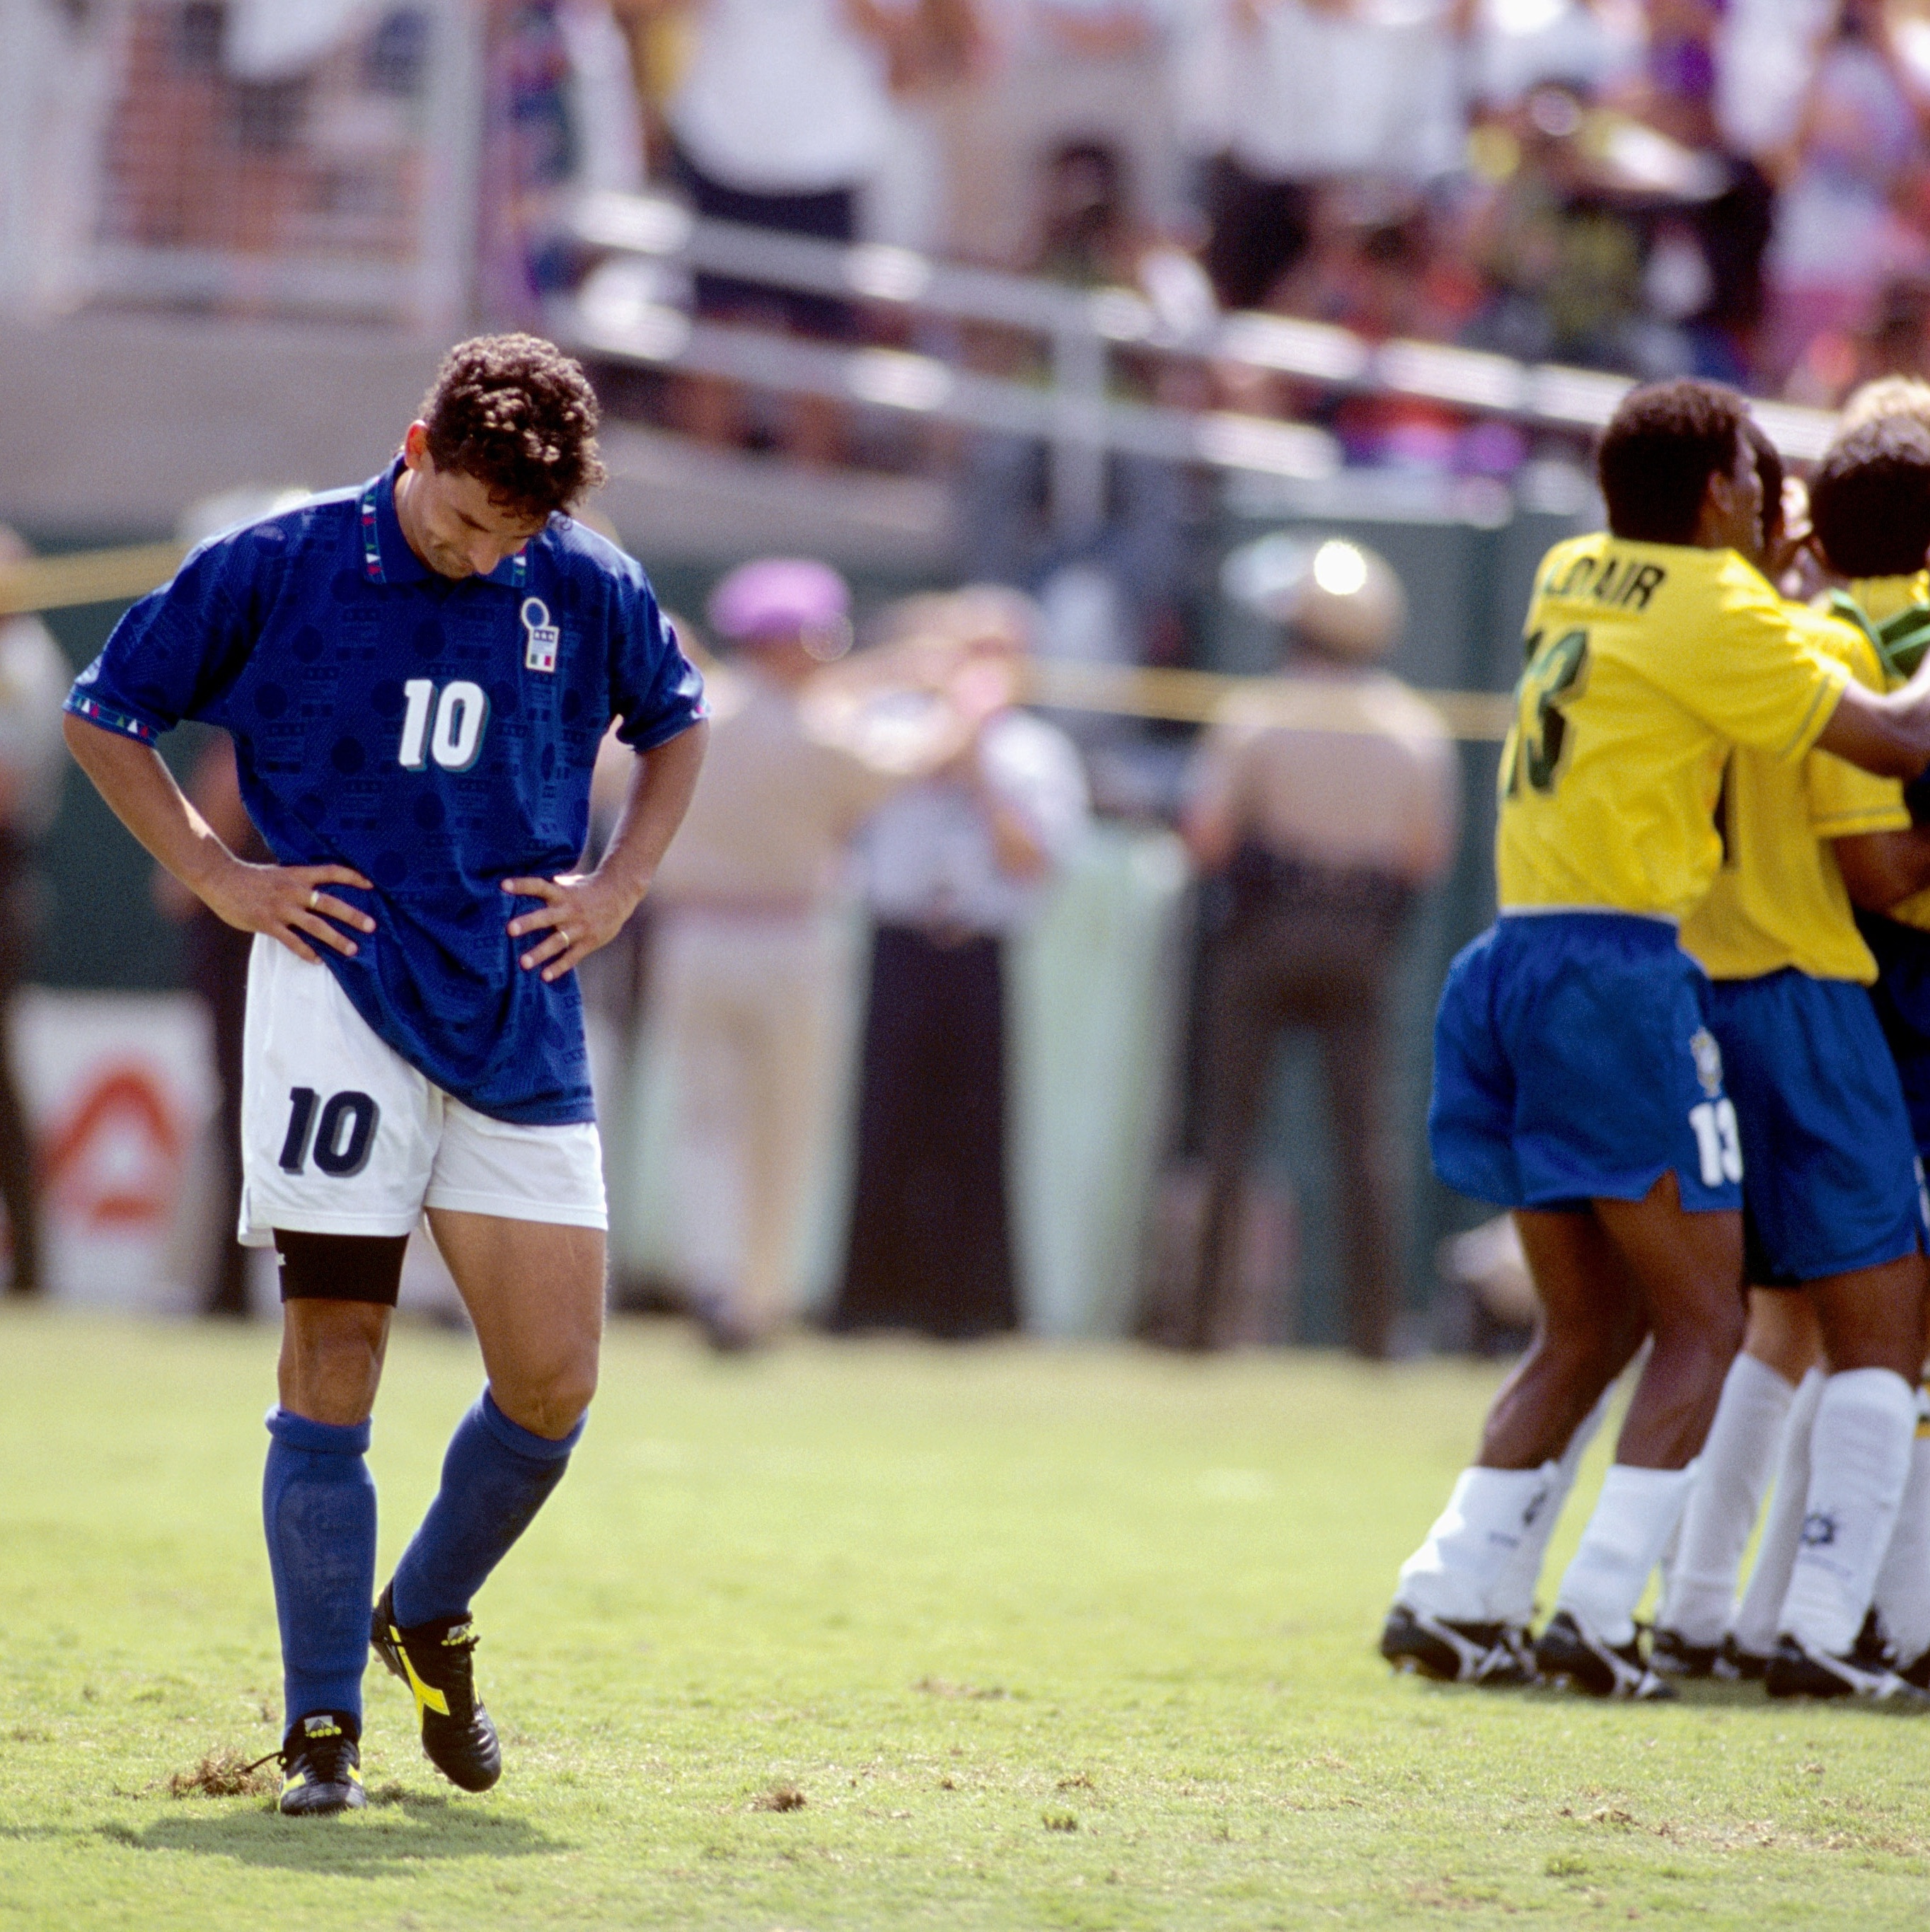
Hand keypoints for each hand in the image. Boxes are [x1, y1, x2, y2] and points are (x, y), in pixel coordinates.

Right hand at [197, 857, 375, 962]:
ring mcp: (280, 908)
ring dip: (336, 938)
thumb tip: (319, 891)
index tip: (371, 884)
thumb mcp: (280, 873)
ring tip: (353, 949)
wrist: (220, 878)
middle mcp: (293, 891)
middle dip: (352, 915)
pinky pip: (291, 941)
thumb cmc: (251, 878)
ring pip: (315, 926)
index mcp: (297, 875)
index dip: (352, 877)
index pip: (331, 872)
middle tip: (371, 926)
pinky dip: (306, 952)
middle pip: (329, 903)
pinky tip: (318, 961)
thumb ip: (299, 882)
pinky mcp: (267, 923)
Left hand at [502, 871, 636, 981]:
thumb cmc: (587, 889)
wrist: (620, 894)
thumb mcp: (570, 883)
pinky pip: (572, 956)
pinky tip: (544, 976)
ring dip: (540, 952)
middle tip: (509, 929)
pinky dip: (559, 967)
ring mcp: (579, 927)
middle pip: (546, 916)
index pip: (539, 886)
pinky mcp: (589, 942)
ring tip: (523, 963)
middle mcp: (569, 910)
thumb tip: (523, 884)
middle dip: (528, 923)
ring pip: (558, 941)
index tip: (503, 885)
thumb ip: (549, 887)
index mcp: (562, 893)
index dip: (522, 885)